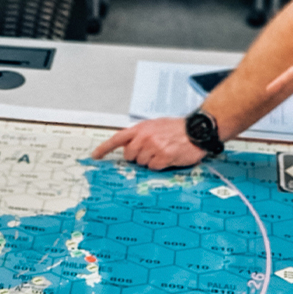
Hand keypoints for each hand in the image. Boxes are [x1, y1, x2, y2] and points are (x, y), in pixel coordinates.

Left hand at [91, 117, 207, 169]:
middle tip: (151, 152)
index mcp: (141, 128)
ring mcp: (153, 146)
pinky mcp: (163, 156)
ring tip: (163, 152)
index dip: (104, 148)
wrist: (197, 130)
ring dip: (151, 161)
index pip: (117, 138)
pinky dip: (160, 166)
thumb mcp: (155, 126)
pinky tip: (168, 157)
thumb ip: (141, 135)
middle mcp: (144, 136)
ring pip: (142, 163)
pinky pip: (153, 167)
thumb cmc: (178, 129)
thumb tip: (130, 148)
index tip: (95, 156)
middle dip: (137, 157)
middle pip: (129, 155)